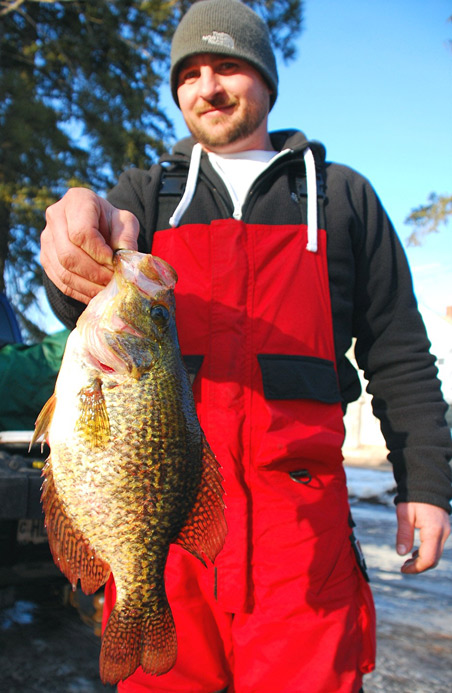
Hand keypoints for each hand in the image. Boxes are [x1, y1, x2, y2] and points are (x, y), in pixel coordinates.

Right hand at [41, 188, 138, 303]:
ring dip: (88, 286)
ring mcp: (46, 238)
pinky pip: (60, 282)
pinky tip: (97, 294)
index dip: (98, 253)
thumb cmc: (111, 223)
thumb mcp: (126, 223)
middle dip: (94, 273)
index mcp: (77, 200)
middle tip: (113, 281)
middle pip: (68, 254)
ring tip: (107, 289)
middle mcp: (55, 216)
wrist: (96, 226)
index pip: (81, 233)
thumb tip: (123, 262)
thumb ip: (127, 238)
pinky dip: (81, 292)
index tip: (114, 262)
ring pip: (63, 271)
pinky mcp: (46, 258)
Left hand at [396, 502, 450, 573]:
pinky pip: (436, 547)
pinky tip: (414, 553)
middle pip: (434, 560)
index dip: (416, 568)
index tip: (403, 569)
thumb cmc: (413, 497)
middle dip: (419, 567)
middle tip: (403, 567)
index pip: (428, 559)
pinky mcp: (443, 529)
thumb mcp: (404, 514)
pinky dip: (426, 553)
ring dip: (422, 561)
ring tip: (407, 561)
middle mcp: (443, 533)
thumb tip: (401, 553)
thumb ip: (403, 534)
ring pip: (436, 554)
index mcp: (433, 531)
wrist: (426, 484)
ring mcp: (445, 531)